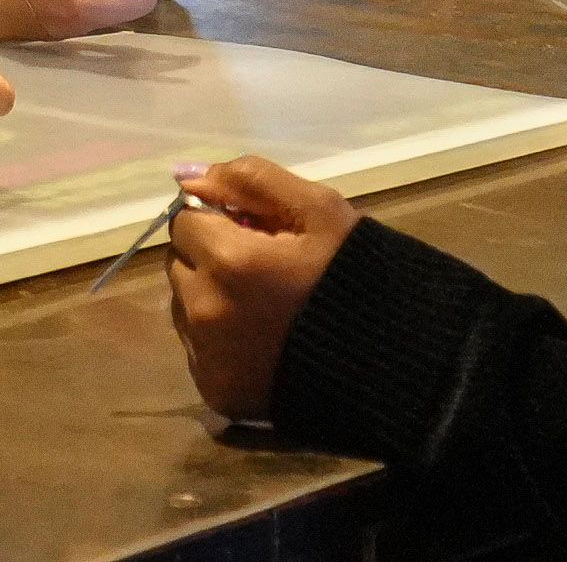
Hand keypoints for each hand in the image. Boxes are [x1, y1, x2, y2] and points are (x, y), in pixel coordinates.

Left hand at [166, 156, 358, 419]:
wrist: (387, 363)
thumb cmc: (355, 276)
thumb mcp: (320, 210)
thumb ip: (251, 180)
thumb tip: (187, 176)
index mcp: (230, 260)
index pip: (185, 221)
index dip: (219, 220)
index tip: (254, 233)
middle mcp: (206, 310)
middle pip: (179, 263)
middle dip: (209, 257)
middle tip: (260, 268)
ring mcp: (207, 356)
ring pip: (183, 306)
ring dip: (209, 296)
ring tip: (262, 305)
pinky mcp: (214, 391)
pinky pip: (196, 349)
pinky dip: (217, 338)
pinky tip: (260, 339)